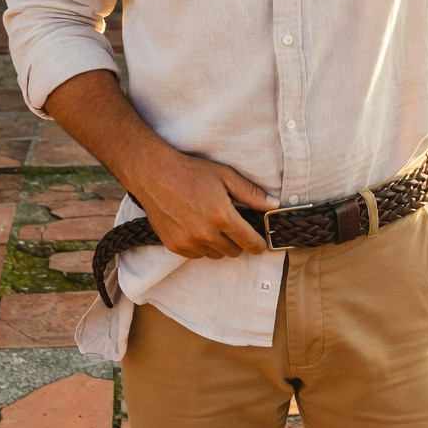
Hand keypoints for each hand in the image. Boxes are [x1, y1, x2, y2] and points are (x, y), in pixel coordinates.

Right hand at [132, 144, 278, 260]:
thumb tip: (274, 206)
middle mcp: (205, 233)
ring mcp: (188, 241)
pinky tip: (196, 227)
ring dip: (218, 244)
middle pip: (233, 251)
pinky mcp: (174, 246)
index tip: (261, 244)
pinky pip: (197, 254)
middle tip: (232, 225)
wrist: (154, 174)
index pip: (249, 242)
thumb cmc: (191, 172)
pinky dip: (201, 245)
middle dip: (237, 241)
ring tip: (211, 223)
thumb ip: (251, 194)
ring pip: (215, 254)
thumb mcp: (225, 176)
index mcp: (221, 216)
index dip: (259, 245)